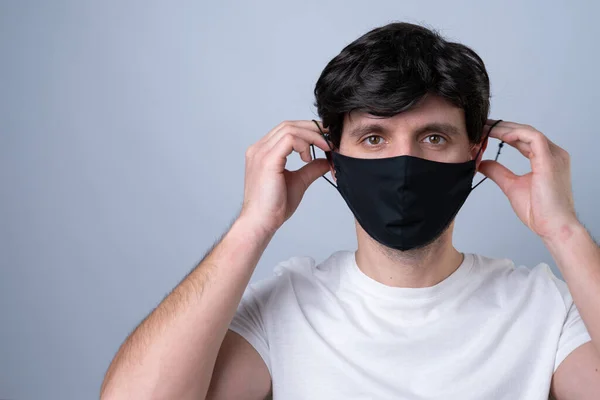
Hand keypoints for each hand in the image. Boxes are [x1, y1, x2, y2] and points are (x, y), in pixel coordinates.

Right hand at [239, 120, 330, 235]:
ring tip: (323, 148)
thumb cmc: (274, 207)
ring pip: (290, 129)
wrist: (261, 222)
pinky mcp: (267, 160)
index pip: (286, 130)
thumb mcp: (298, 182)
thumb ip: (311, 168)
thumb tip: (326, 160)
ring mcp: (261, 153)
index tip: (325, 138)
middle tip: (329, 137)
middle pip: (288, 125)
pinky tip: (309, 157)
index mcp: (262, 152)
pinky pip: (290, 139)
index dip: (307, 130)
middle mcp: (258, 149)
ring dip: (311, 136)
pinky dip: (304, 143)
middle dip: (312, 128)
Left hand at [478, 119, 578, 241]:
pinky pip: (534, 138)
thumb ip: (498, 172)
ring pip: (528, 131)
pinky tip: (501, 135)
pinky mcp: (551, 160)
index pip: (523, 139)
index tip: (484, 131)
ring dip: (506, 129)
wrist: (553, 227)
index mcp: (546, 158)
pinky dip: (517, 134)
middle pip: (525, 132)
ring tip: (487, 129)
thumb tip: (483, 163)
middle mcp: (553, 154)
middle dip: (502, 127)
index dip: (503, 133)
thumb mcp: (511, 186)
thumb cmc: (538, 211)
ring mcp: (554, 155)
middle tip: (482, 125)